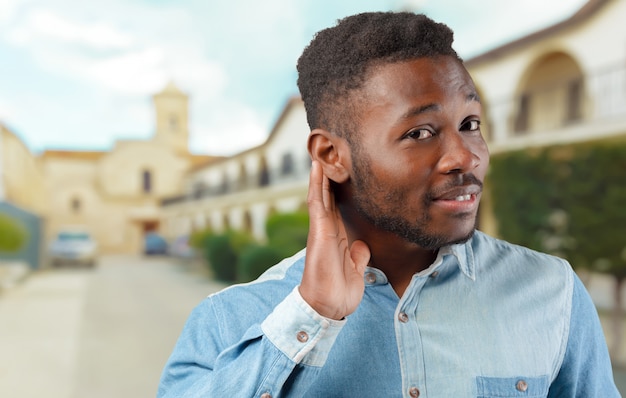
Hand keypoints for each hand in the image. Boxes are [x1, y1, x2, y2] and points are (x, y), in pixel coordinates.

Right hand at [299, 161, 370, 319]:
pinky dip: (317, 185)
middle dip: (328, 177)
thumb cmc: (339, 292)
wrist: (327, 306)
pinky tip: (317, 169)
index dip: (338, 190)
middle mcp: (328, 230)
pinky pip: (317, 203)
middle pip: (327, 197)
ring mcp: (321, 229)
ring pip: (320, 194)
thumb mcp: (355, 271)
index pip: (337, 208)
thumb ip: (358, 256)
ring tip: (321, 153)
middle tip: (329, 154)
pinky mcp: (318, 231)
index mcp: (337, 237)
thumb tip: (362, 245)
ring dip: (320, 174)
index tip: (343, 172)